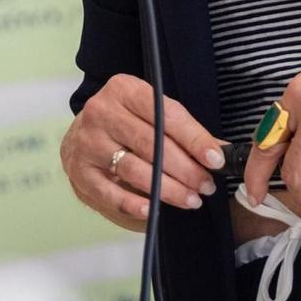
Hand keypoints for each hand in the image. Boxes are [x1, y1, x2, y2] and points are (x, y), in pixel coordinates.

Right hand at [62, 74, 226, 229]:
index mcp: (123, 89)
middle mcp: (101, 112)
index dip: (193, 138)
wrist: (80, 137)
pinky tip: (154, 211)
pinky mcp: (79, 173)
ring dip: (168, 189)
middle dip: (185, 168)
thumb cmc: (125, 124)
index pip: (165, 114)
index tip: (216, 159)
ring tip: (191, 199)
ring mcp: (87, 143)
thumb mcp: (151, 114)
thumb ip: (182, 130)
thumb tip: (220, 151)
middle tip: (206, 185)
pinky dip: (134, 204)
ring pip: (134, 170)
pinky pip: (111, 193)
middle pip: (151, 143)